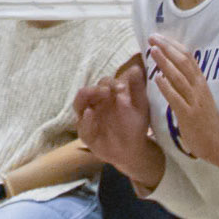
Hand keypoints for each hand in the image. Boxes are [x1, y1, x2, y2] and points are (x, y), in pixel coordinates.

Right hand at [75, 57, 161, 181]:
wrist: (133, 151)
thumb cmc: (135, 125)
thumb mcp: (140, 106)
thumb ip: (136, 88)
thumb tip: (136, 68)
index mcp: (105, 96)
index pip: (104, 83)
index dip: (111, 83)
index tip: (122, 87)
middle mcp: (93, 104)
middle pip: (88, 91)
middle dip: (95, 89)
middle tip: (107, 90)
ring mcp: (87, 119)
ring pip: (79, 104)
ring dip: (85, 97)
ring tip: (92, 94)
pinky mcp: (86, 134)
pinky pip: (82, 126)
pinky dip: (86, 120)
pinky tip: (91, 114)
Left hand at [149, 35, 218, 163]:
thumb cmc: (205, 118)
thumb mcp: (197, 96)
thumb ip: (186, 82)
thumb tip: (170, 66)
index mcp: (200, 82)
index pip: (188, 58)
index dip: (173, 45)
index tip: (159, 36)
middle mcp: (199, 88)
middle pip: (183, 63)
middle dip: (167, 48)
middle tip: (152, 37)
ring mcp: (194, 101)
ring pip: (179, 77)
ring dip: (165, 62)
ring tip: (153, 51)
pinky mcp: (189, 115)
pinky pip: (176, 98)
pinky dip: (167, 87)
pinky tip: (157, 78)